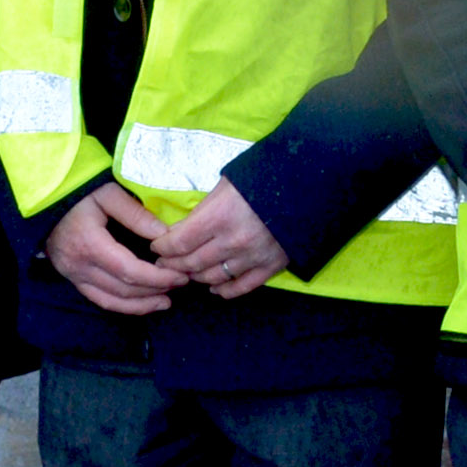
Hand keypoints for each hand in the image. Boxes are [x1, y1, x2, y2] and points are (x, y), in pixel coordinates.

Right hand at [40, 181, 178, 316]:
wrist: (44, 197)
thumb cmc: (78, 191)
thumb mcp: (108, 193)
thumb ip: (135, 214)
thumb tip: (164, 235)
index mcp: (90, 245)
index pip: (129, 271)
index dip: (157, 278)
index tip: (180, 275)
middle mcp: (80, 267)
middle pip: (122, 290)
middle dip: (154, 291)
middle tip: (180, 284)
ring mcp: (73, 275)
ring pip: (110, 301)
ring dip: (140, 305)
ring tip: (166, 301)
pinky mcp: (72, 278)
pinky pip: (99, 299)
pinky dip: (122, 305)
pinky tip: (140, 302)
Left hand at [160, 179, 288, 299]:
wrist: (309, 183)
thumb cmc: (264, 176)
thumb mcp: (227, 184)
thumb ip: (204, 208)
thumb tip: (183, 227)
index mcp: (220, 216)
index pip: (180, 242)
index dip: (164, 247)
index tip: (157, 246)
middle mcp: (233, 241)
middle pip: (192, 263)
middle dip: (173, 264)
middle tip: (165, 263)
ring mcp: (253, 257)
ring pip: (213, 277)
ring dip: (196, 277)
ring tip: (187, 272)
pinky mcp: (272, 266)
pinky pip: (241, 287)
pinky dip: (224, 291)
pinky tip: (214, 288)